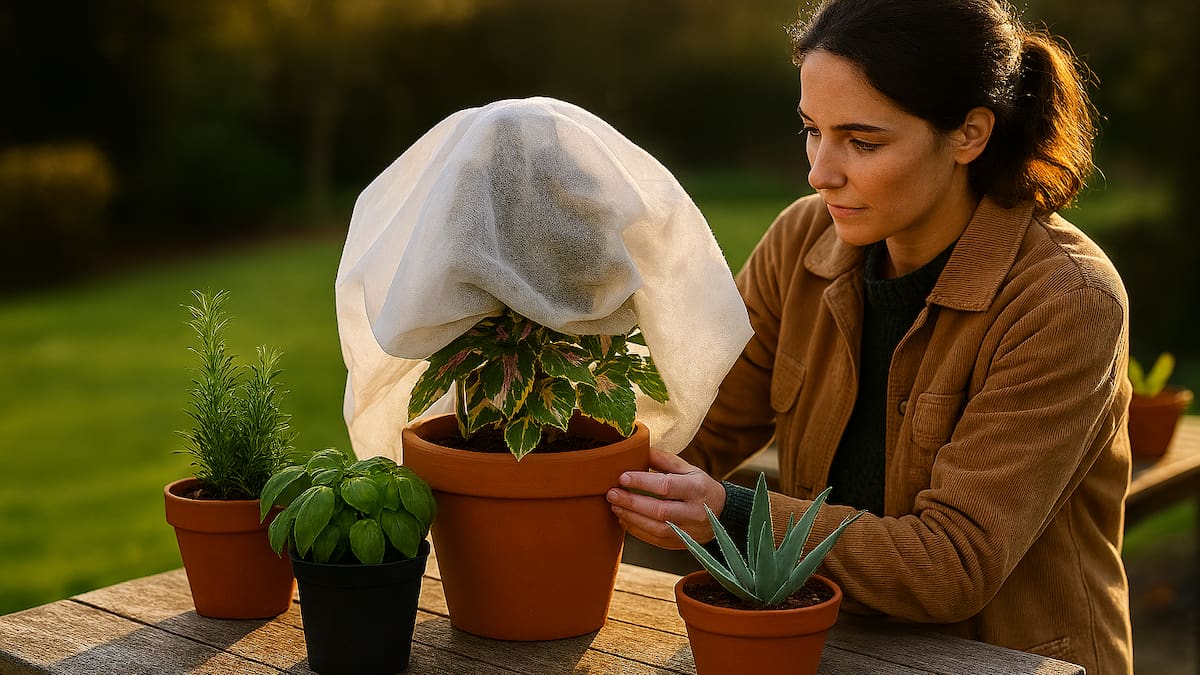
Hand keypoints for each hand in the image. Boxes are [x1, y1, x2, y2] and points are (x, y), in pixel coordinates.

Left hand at [606, 449, 726, 548]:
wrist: (723, 514)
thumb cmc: (700, 487)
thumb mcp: (688, 469)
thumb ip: (663, 460)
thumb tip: (637, 448)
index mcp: (696, 488)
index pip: (666, 486)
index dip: (642, 482)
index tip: (622, 477)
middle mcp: (695, 512)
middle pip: (659, 510)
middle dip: (632, 502)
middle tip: (611, 493)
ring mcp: (689, 531)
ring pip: (656, 528)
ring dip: (631, 518)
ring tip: (614, 506)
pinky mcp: (683, 543)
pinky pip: (656, 540)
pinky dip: (637, 530)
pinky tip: (624, 519)